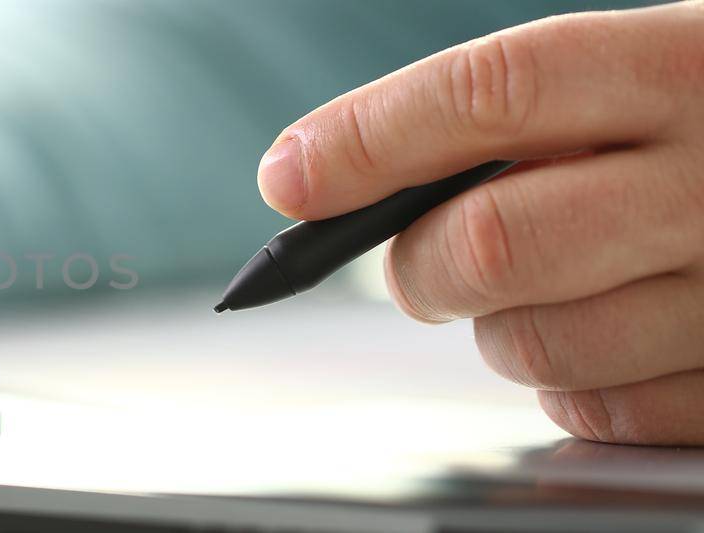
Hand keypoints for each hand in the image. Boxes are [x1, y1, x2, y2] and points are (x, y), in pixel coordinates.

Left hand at [257, 3, 703, 443]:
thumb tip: (337, 179)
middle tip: (416, 263)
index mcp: (693, 63)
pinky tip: (608, 337)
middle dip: (417, 267)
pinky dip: (570, 388)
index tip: (290, 176)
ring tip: (537, 295)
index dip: (371, 136)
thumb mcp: (660, 78)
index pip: (495, 90)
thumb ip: (524, 119)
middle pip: (492, 241)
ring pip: (535, 344)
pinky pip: (600, 413)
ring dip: (495, 332)